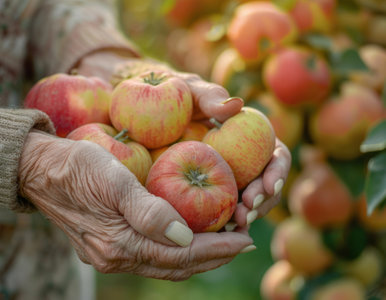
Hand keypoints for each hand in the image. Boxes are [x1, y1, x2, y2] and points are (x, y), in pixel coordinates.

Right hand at [18, 130, 253, 280]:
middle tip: (244, 241)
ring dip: (197, 255)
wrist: (37, 169)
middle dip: (214, 256)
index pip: (180, 255)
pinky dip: (175, 250)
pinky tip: (187, 238)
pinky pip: (150, 254)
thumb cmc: (75, 166)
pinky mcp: (106, 244)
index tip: (245, 239)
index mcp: (119, 244)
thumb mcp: (112, 180)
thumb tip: (183, 236)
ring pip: (163, 263)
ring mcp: (109, 253)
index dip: (217, 248)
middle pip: (175, 266)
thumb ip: (146, 211)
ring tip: (224, 242)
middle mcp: (115, 256)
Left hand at [76, 51, 291, 227]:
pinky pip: (213, 212)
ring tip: (234, 226)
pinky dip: (218, 224)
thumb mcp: (185, 90)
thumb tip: (235, 105)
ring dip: (244, 217)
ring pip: (241, 203)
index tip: (269, 184)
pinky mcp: (197, 192)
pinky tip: (212, 233)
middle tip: (246, 213)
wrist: (136, 110)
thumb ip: (207, 95)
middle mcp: (237, 160)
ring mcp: (219, 178)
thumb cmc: (167, 95)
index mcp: (245, 135)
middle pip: (263, 186)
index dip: (276, 170)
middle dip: (263, 202)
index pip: (274, 155)